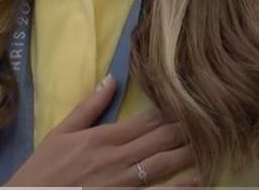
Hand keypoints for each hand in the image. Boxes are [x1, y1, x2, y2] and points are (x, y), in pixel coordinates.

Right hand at [4, 75, 199, 186]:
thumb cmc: (44, 169)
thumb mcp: (60, 133)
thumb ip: (89, 107)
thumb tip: (111, 80)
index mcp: (103, 138)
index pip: (146, 119)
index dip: (171, 109)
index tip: (192, 97)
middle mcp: (118, 159)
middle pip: (161, 139)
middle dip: (188, 126)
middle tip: (214, 114)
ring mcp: (124, 183)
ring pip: (165, 164)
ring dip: (189, 151)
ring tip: (214, 141)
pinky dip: (180, 188)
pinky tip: (200, 179)